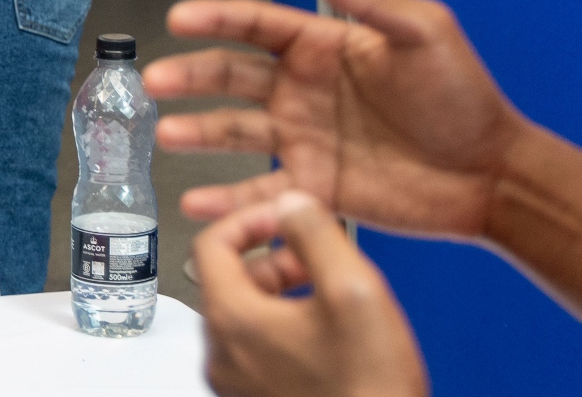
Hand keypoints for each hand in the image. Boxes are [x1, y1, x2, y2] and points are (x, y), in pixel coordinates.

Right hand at [144, 0, 526, 238]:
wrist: (493, 174)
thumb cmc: (467, 99)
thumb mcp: (423, 33)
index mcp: (325, 47)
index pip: (256, 25)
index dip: (215, 18)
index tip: (181, 18)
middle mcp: (305, 91)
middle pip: (230, 76)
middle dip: (189, 76)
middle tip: (156, 80)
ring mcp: (306, 139)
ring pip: (234, 132)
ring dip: (197, 133)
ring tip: (167, 135)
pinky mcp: (316, 187)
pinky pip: (261, 189)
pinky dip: (229, 198)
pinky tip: (200, 201)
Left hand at [195, 192, 427, 396]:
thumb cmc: (369, 389)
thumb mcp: (354, 290)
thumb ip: (316, 234)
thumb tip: (290, 203)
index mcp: (232, 320)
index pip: (212, 244)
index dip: (251, 219)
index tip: (287, 219)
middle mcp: (222, 355)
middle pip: (231, 280)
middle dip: (275, 259)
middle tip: (319, 261)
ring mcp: (237, 385)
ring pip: (247, 316)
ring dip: (282, 294)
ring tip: (331, 298)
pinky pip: (259, 351)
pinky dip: (285, 330)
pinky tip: (329, 338)